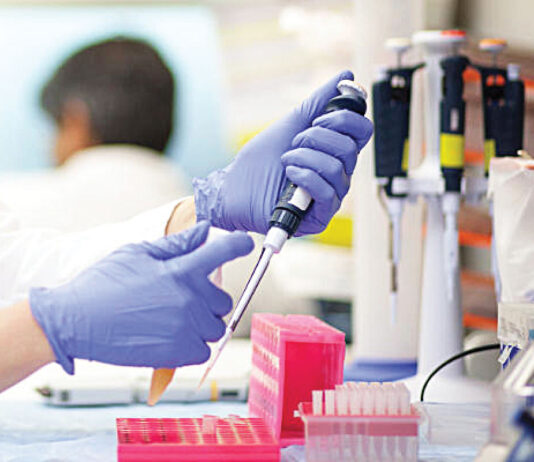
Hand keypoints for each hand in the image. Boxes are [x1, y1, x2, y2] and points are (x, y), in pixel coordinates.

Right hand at [29, 221, 252, 372]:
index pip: (222, 253)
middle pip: (224, 300)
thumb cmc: (104, 283)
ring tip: (173, 319)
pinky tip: (171, 336)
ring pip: (216, 327)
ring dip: (202, 324)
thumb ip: (177, 244)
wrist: (75, 321)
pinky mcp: (178, 353)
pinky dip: (194, 345)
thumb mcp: (138, 253)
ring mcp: (186, 327)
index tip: (245, 244)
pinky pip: (205, 350)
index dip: (238, 245)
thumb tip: (204, 230)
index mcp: (181, 270)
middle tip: (182, 299)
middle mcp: (190, 298)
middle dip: (209, 299)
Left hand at [194, 70, 373, 234]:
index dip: (345, 119)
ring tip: (286, 161)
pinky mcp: (319, 216)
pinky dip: (304, 176)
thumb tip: (345, 76)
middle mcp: (337, 174)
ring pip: (335, 167)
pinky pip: (326, 191)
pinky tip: (288, 175)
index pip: (362, 132)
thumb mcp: (290, 124)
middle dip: (316, 138)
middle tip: (294, 143)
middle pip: (350, 147)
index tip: (319, 118)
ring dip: (304, 157)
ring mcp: (330, 196)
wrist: (234, 189)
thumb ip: (319, 102)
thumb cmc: (260, 161)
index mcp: (335, 152)